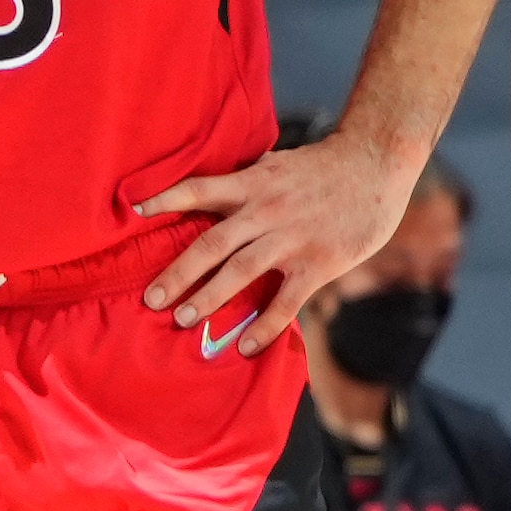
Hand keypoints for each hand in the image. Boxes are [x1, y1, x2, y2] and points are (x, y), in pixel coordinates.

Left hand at [138, 131, 407, 357]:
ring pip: (242, 272)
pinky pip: (286, 301)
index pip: (199, 189)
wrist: (377, 163)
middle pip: (212, 243)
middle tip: (150, 299)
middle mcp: (266, 211)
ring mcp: (292, 238)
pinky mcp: (319, 263)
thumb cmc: (322, 167)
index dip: (165, 198)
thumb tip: (207, 193)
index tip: (134, 210)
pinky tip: (245, 347)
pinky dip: (264, 326)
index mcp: (251, 184)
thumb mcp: (276, 165)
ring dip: (210, 298)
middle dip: (178, 274)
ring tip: (183, 320)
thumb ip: (244, 182)